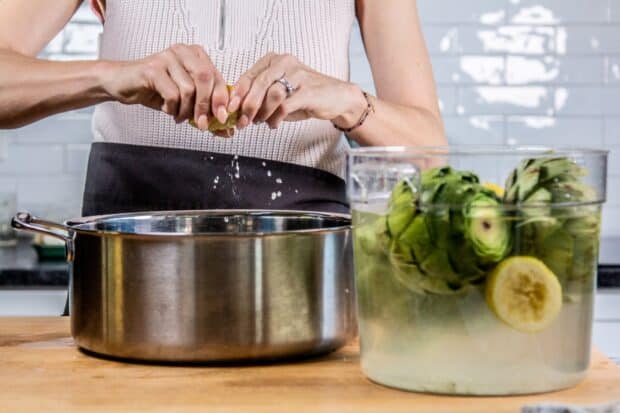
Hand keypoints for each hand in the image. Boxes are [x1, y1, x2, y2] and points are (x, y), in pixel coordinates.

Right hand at [100, 44, 232, 135]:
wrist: (123, 84)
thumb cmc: (155, 89)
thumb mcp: (185, 102)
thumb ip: (205, 113)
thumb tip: (226, 130)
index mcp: (195, 55)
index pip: (216, 76)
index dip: (222, 99)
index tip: (223, 118)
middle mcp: (182, 52)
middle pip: (205, 78)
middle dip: (206, 106)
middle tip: (202, 124)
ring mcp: (167, 58)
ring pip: (189, 88)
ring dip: (186, 110)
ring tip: (179, 116)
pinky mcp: (152, 69)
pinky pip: (172, 94)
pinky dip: (172, 108)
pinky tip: (167, 110)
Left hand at [228, 53, 366, 129]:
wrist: (337, 98)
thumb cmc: (306, 95)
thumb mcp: (280, 92)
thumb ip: (261, 96)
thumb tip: (238, 109)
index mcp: (275, 60)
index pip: (248, 75)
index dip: (237, 94)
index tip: (230, 108)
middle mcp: (285, 63)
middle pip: (258, 84)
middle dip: (247, 106)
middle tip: (243, 121)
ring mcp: (298, 75)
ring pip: (270, 94)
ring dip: (262, 112)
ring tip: (261, 121)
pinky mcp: (307, 91)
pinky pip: (284, 106)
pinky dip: (276, 118)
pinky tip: (275, 123)